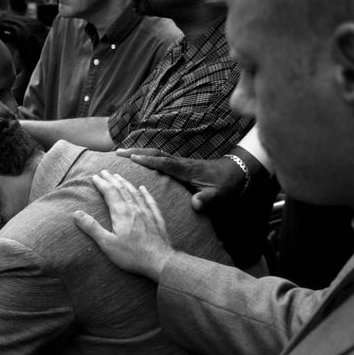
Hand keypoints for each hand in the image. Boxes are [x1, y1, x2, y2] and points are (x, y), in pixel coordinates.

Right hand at [72, 170, 173, 279]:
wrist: (159, 261)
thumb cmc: (132, 255)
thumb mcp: (107, 243)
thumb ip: (92, 227)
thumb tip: (76, 213)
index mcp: (121, 213)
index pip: (110, 192)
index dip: (102, 183)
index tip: (94, 177)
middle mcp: (134, 208)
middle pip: (122, 189)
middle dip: (112, 179)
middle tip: (104, 172)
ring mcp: (147, 213)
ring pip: (135, 192)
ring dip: (126, 183)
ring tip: (119, 176)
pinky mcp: (156, 219)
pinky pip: (150, 201)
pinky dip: (145, 193)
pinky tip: (143, 188)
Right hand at [113, 148, 245, 211]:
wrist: (236, 173)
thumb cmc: (226, 185)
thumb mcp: (219, 195)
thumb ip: (207, 199)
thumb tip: (196, 203)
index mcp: (187, 170)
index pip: (165, 163)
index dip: (149, 160)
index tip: (132, 157)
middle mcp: (181, 162)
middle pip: (155, 153)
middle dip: (136, 151)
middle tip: (117, 152)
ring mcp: (179, 162)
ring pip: (155, 153)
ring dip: (138, 151)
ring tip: (120, 153)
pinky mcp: (179, 164)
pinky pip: (158, 157)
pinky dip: (146, 156)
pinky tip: (136, 158)